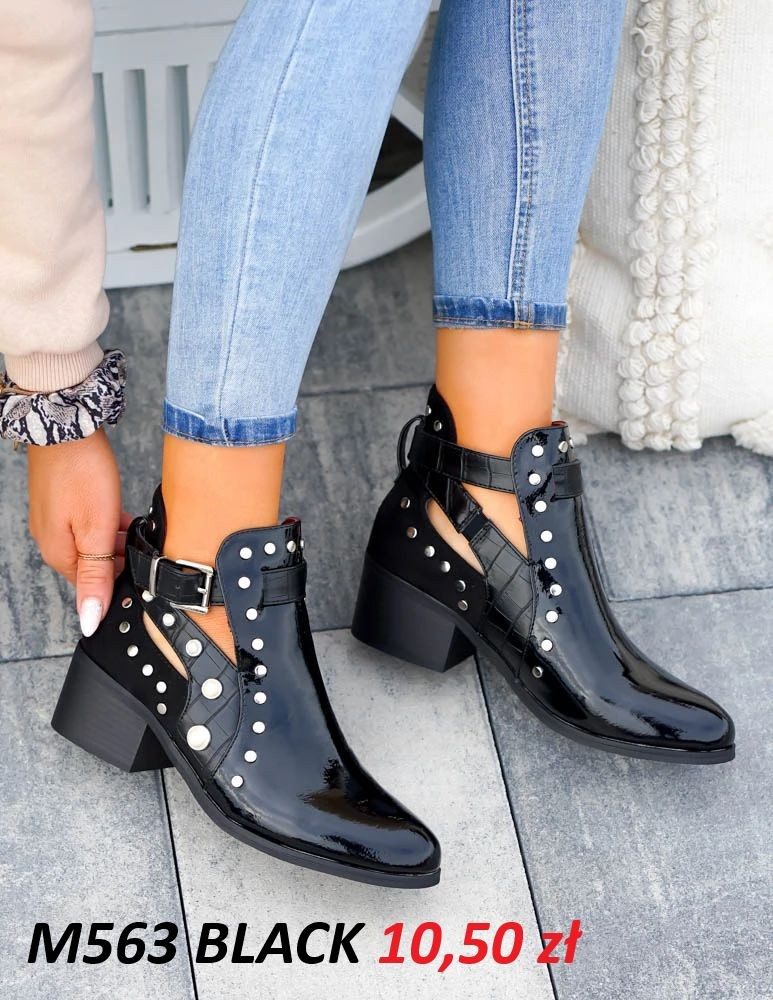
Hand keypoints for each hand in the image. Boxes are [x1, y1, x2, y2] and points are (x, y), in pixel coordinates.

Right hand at [27, 428, 132, 635]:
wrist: (65, 425)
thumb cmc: (82, 473)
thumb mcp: (96, 531)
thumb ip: (96, 577)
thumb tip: (89, 619)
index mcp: (59, 555)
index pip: (93, 587)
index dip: (120, 579)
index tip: (140, 566)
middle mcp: (52, 541)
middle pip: (95, 565)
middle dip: (120, 557)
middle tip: (139, 540)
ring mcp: (55, 521)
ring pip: (94, 543)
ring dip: (115, 538)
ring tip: (132, 523)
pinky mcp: (62, 503)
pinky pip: (90, 524)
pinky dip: (108, 522)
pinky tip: (121, 511)